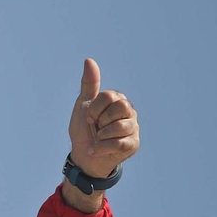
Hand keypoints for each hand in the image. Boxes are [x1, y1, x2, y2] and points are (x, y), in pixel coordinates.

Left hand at [67, 58, 139, 175]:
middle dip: (102, 119)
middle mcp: (129, 112)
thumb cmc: (84, 129)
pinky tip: (96, 149)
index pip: (109, 96)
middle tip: (96, 127)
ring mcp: (133, 128)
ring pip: (121, 126)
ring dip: (102, 134)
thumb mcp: (83, 105)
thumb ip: (89, 84)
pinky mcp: (133, 144)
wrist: (83, 156)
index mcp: (118, 100)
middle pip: (121, 107)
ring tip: (98, 138)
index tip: (89, 118)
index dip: (95, 108)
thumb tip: (89, 60)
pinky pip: (119, 143)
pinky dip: (102, 147)